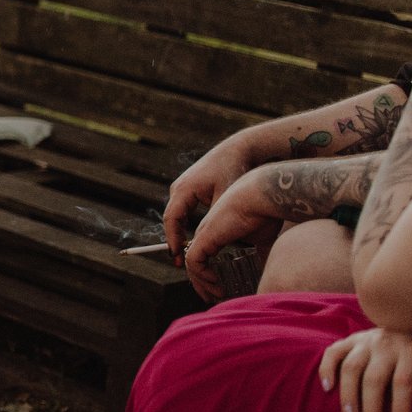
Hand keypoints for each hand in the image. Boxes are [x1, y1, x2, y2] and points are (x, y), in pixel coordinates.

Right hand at [164, 138, 251, 263]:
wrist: (240, 148)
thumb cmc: (235, 169)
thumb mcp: (227, 196)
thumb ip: (217, 217)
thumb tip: (211, 240)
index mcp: (183, 190)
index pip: (172, 220)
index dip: (173, 240)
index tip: (177, 258)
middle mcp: (179, 188)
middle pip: (171, 220)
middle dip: (175, 241)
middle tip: (179, 263)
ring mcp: (184, 188)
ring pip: (177, 216)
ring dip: (180, 234)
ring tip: (185, 255)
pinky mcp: (191, 189)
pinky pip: (184, 211)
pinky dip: (186, 226)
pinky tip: (194, 240)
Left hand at [181, 168, 285, 301]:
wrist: (262, 196)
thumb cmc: (265, 212)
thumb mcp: (264, 239)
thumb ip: (262, 254)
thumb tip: (269, 270)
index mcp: (216, 232)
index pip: (203, 256)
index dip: (206, 274)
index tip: (217, 288)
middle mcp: (206, 233)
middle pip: (194, 262)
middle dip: (201, 282)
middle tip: (211, 297)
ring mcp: (204, 234)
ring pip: (192, 264)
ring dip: (201, 282)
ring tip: (214, 295)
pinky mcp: (205, 237)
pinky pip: (194, 261)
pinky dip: (200, 274)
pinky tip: (214, 282)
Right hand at [319, 326, 411, 411]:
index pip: (404, 381)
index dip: (400, 406)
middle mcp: (386, 344)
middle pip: (374, 379)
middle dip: (371, 408)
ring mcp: (366, 341)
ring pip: (350, 368)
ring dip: (347, 394)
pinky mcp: (351, 339)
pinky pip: (333, 352)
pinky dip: (326, 369)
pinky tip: (327, 388)